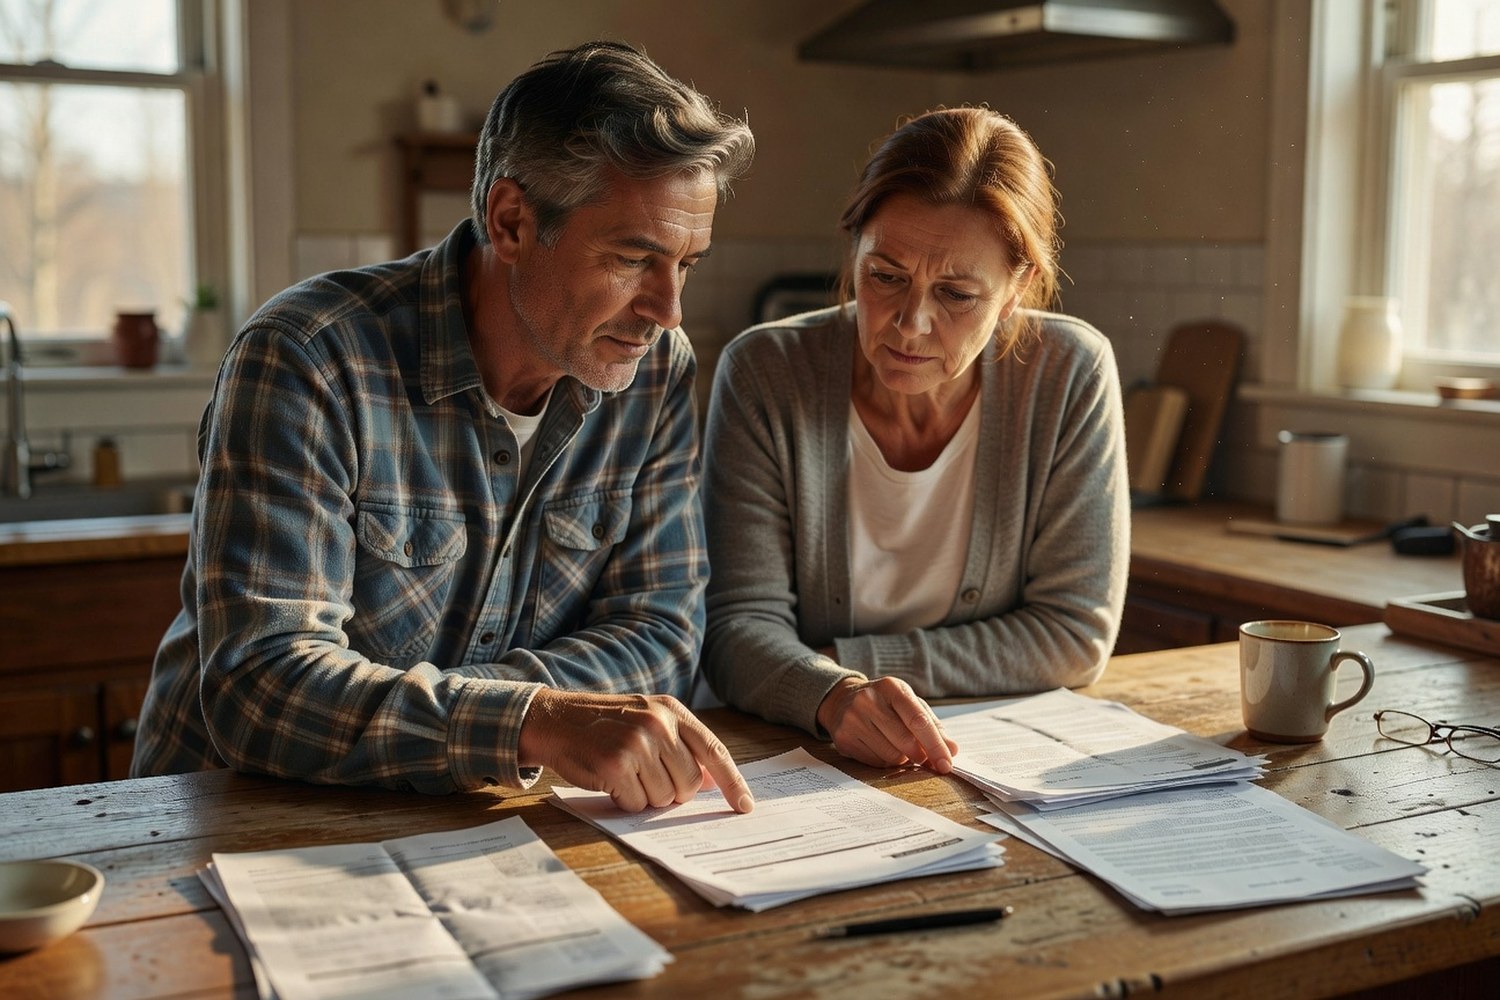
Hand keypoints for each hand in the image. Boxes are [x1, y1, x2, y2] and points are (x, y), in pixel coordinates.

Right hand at [519, 689, 753, 813]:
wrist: (555, 719)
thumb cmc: (605, 724)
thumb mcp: (648, 718)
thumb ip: (682, 745)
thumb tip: (714, 782)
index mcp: (672, 711)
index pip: (714, 751)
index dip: (732, 782)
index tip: (744, 806)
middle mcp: (658, 724)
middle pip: (689, 784)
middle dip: (672, 791)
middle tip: (646, 777)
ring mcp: (637, 744)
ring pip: (663, 798)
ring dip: (645, 796)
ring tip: (625, 773)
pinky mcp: (615, 766)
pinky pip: (636, 803)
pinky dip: (624, 800)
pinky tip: (610, 780)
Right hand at [816, 676, 956, 772]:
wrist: (841, 700)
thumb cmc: (884, 704)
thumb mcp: (909, 704)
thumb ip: (932, 726)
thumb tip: (952, 750)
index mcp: (891, 688)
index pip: (918, 720)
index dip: (935, 745)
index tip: (946, 763)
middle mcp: (869, 701)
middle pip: (905, 741)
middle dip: (921, 756)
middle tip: (925, 759)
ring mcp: (853, 720)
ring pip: (891, 756)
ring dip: (902, 759)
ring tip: (898, 747)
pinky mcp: (843, 739)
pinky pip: (875, 763)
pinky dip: (885, 762)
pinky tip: (881, 748)